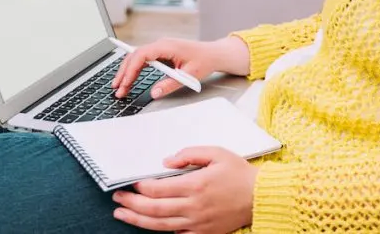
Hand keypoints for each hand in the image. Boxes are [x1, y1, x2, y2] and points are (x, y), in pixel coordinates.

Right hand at [111, 38, 232, 98]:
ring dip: (127, 70)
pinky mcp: (161, 52)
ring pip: (137, 57)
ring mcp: (160, 47)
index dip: (131, 70)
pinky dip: (135, 68)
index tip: (124, 83)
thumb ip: (171, 84)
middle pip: (135, 55)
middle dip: (124, 72)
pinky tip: (128, 78)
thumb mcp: (189, 75)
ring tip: (119, 86)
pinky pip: (143, 59)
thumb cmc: (204, 61)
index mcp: (167, 46)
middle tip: (117, 88)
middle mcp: (161, 44)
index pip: (142, 55)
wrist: (213, 53)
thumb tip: (155, 93)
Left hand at [111, 146, 257, 232]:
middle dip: (131, 204)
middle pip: (153, 208)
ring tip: (122, 215)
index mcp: (196, 185)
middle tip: (118, 199)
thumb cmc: (240, 174)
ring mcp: (197, 222)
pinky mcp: (202, 233)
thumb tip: (167, 161)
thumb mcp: (218, 153)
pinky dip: (160, 230)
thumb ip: (190, 154)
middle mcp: (193, 206)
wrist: (261, 197)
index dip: (140, 187)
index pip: (158, 188)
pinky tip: (150, 224)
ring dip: (137, 220)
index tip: (132, 184)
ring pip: (159, 225)